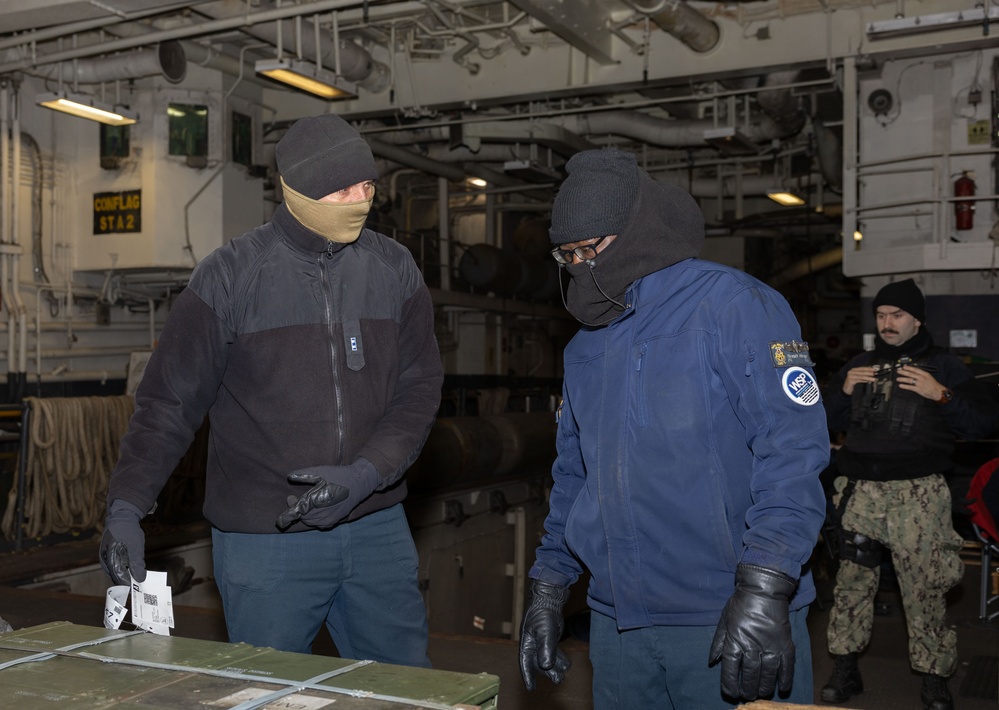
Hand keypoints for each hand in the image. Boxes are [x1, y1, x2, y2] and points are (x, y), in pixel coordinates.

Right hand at [99, 499, 146, 585]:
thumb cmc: (128, 531)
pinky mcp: (107, 555)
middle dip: (127, 580)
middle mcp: (105, 560)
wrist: (121, 517)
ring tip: (137, 576)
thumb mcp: (136, 547)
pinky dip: (123, 569)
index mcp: (110, 558)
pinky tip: (131, 569)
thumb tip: (140, 578)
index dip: (128, 583)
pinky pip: (115, 566)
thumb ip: (137, 564)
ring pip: (115, 572)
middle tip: (139, 583)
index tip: (138, 587)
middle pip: (116, 576)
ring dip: (125, 575)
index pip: (119, 577)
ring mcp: (105, 558)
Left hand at [275, 460, 379, 529]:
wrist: (358, 483)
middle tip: (296, 499)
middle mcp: (322, 513)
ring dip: (306, 515)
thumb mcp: (320, 471)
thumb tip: (289, 476)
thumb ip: (303, 475)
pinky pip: (320, 525)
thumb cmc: (339, 476)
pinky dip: (315, 520)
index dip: (289, 508)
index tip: (288, 500)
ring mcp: (329, 519)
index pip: (297, 511)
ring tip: (307, 504)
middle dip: (298, 510)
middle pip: (302, 518)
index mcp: (316, 501)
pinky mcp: (335, 520)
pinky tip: (317, 511)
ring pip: (310, 522)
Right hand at [519, 580, 571, 690]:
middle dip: (547, 673)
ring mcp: (541, 643)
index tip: (531, 688)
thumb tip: (546, 665)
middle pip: (538, 663)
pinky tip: (566, 665)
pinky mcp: (549, 640)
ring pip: (547, 660)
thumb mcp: (544, 630)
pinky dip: (559, 659)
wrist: (548, 601)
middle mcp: (532, 645)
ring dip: (554, 668)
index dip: (528, 676)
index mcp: (526, 643)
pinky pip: (553, 653)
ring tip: (562, 676)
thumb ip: (545, 647)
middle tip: (558, 680)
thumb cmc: (542, 614)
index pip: (525, 663)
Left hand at [709, 564, 796, 700]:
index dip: (729, 683)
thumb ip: (718, 642)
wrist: (764, 590)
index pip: (731, 668)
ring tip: (761, 694)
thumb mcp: (724, 620)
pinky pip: (787, 667)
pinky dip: (785, 679)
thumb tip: (712, 662)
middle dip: (748, 688)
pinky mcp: (785, 644)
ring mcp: (770, 646)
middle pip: (750, 674)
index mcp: (735, 640)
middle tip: (747, 696)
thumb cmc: (741, 603)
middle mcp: (752, 645)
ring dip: (765, 687)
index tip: (730, 693)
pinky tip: (783, 688)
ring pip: (768, 674)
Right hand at [842, 366, 876, 394]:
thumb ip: (863, 375)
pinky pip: (859, 380)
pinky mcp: (850, 381)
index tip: (875, 369)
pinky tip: (868, 381)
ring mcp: (850, 376)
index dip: (869, 368)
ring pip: (861, 376)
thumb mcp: (858, 377)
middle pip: (862, 372)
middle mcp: (851, 372)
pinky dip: (864, 381)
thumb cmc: (853, 383)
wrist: (846, 389)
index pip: (862, 368)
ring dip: (868, 377)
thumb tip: (872, 373)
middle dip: (869, 372)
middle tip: (875, 374)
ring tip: (874, 379)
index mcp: (854, 370)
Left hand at [896, 365, 943, 400]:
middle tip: (898, 371)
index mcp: (925, 374)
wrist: (938, 392)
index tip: (903, 367)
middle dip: (903, 372)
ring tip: (897, 378)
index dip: (908, 368)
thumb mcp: (929, 376)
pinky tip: (900, 385)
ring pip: (909, 380)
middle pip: (910, 374)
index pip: (915, 369)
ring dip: (902, 379)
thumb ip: (922, 374)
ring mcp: (920, 383)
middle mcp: (922, 378)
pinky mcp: (918, 389)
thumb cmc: (933, 384)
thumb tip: (914, 370)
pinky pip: (910, 387)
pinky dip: (904, 386)